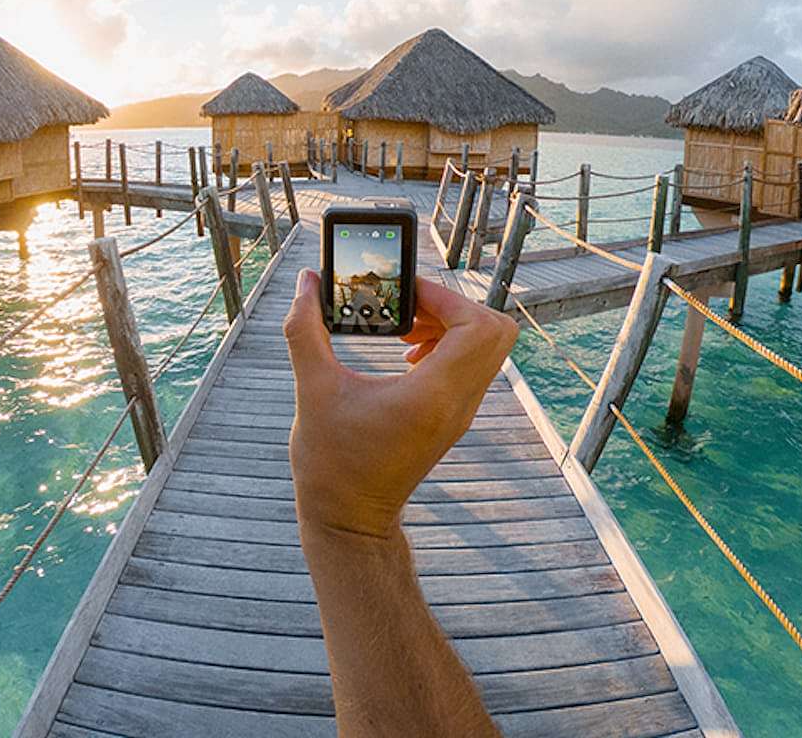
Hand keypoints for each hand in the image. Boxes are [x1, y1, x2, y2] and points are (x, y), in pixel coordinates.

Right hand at [283, 270, 519, 538]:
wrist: (349, 520)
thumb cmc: (330, 463)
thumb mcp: (312, 390)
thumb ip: (305, 330)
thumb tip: (305, 281)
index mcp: (432, 396)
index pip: (477, 327)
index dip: (445, 298)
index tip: (404, 295)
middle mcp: (457, 403)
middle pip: (496, 331)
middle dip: (455, 306)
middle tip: (410, 307)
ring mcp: (460, 413)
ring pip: (488, 348)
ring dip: (453, 324)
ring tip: (404, 327)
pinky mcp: (453, 417)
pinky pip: (472, 366)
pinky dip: (449, 346)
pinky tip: (407, 353)